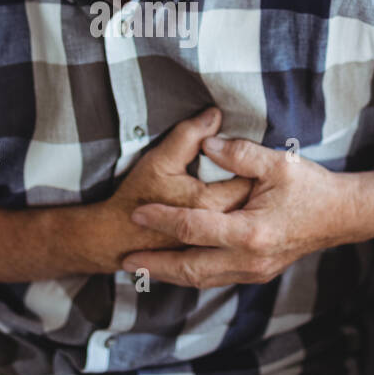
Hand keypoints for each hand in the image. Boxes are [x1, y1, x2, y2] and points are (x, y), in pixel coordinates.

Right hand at [88, 108, 252, 272]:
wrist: (115, 238)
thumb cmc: (135, 197)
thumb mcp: (159, 161)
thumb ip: (188, 136)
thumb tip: (215, 115)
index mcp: (211, 204)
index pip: (247, 177)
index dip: (251, 162)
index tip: (253, 151)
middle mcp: (220, 232)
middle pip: (253, 200)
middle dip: (258, 183)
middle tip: (256, 168)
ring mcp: (219, 248)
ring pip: (247, 221)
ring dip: (252, 205)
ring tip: (250, 190)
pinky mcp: (215, 259)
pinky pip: (238, 238)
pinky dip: (241, 225)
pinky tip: (237, 212)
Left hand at [120, 135, 352, 287]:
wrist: (344, 216)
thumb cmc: (312, 187)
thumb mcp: (278, 162)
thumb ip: (239, 153)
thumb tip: (207, 141)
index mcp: (250, 232)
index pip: (193, 227)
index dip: (161, 219)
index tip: (136, 213)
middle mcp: (250, 259)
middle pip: (191, 268)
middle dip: (157, 266)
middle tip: (126, 261)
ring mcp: (255, 270)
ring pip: (203, 279)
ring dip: (171, 275)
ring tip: (144, 269)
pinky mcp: (259, 273)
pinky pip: (217, 279)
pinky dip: (194, 275)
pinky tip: (178, 268)